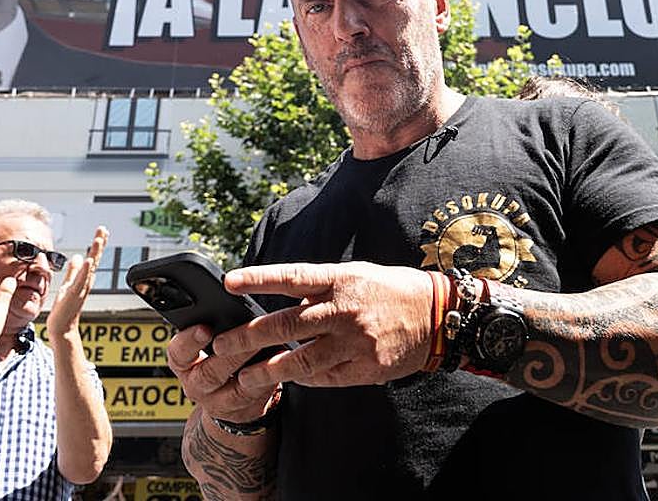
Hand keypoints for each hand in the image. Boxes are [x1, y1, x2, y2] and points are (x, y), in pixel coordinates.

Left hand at [47, 226, 108, 339]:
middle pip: (95, 258)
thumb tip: (78, 257)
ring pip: (91, 266)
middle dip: (99, 243)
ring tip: (98, 238)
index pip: (93, 257)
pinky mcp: (73, 294)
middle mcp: (86, 281)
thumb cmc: (65, 308)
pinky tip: (89, 259)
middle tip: (103, 228)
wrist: (62, 327)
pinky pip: (81, 280)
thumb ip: (73, 271)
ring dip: (95, 252)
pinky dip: (86, 270)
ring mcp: (81, 287)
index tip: (102, 230)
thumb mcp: (68, 284)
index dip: (98, 244)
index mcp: (84, 278)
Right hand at [167, 325, 279, 423]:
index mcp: (183, 362)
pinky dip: (268, 380)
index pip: (178, 352)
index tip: (205, 328)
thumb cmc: (218, 357)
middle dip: (230, 354)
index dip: (190, 340)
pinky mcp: (240, 411)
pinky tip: (279, 365)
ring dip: (253, 369)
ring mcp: (216, 402)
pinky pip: (255, 398)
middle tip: (248, 335)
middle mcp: (195, 384)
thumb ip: (215, 326)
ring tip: (267, 348)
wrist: (227, 397)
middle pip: (208, 373)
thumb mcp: (207, 341)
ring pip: (234, 390)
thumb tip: (234, 298)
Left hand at [214, 262, 432, 389]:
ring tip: (245, 379)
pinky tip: (290, 381)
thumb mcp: (355, 275)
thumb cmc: (389, 290)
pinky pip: (326, 377)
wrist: (436, 316)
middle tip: (221, 346)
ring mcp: (355, 341)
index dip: (259, 279)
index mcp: (340, 280)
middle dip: (248, 337)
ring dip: (268, 371)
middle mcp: (344, 309)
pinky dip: (305, 379)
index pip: (292, 277)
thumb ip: (319, 289)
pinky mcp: (365, 368)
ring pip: (301, 360)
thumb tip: (285, 302)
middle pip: (287, 324)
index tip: (229, 282)